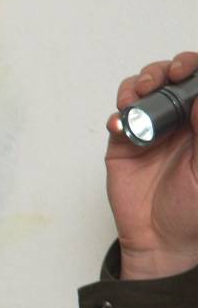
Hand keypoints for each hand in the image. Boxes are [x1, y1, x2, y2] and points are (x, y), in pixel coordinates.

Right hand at [106, 51, 197, 279]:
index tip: (189, 70)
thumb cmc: (193, 208)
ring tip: (140, 93)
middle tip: (166, 77)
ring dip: (140, 83)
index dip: (194, 68)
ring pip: (143, 90)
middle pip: (171, 78)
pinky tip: (122, 124)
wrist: (161, 240)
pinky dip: (118, 115)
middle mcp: (179, 120)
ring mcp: (150, 130)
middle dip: (166, 69)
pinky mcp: (124, 144)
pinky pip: (119, 118)